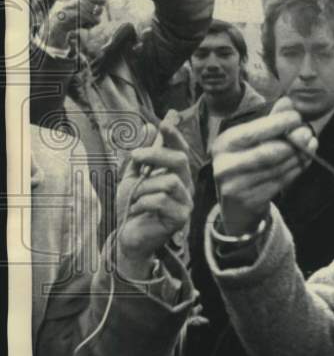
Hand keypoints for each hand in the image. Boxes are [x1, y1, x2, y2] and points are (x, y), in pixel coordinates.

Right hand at [37, 0, 112, 49]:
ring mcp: (73, 2)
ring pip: (99, 10)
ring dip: (95, 15)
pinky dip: (92, 23)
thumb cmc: (75, 5)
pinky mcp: (73, 15)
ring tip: (86, 15)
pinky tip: (84, 22)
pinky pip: (94, 20)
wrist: (56, 22)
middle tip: (89, 7)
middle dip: (99, 5)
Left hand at [115, 111, 193, 278]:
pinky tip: (137, 210)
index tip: (167, 120)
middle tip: (134, 155)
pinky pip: (161, 202)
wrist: (126, 236)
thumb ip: (141, 157)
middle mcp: (185, 186)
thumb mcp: (132, 177)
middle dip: (156, 155)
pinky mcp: (180, 218)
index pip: (179, 149)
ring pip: (169, 182)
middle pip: (180, 160)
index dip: (174, 135)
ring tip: (135, 198)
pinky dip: (143, 203)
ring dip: (145, 188)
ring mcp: (185, 202)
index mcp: (176, 174)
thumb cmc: (132, 206)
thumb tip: (148, 127)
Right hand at [213, 97, 316, 236]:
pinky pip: (282, 181)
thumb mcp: (249, 140)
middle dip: (292, 141)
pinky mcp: (252, 200)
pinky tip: (306, 158)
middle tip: (307, 132)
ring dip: (299, 155)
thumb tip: (288, 101)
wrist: (234, 204)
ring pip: (277, 168)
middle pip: (267, 153)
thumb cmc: (244, 162)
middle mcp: (226, 166)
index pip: (252, 133)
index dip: (277, 124)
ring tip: (311, 142)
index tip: (296, 116)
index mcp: (223, 145)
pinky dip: (298, 168)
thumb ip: (269, 121)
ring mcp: (238, 186)